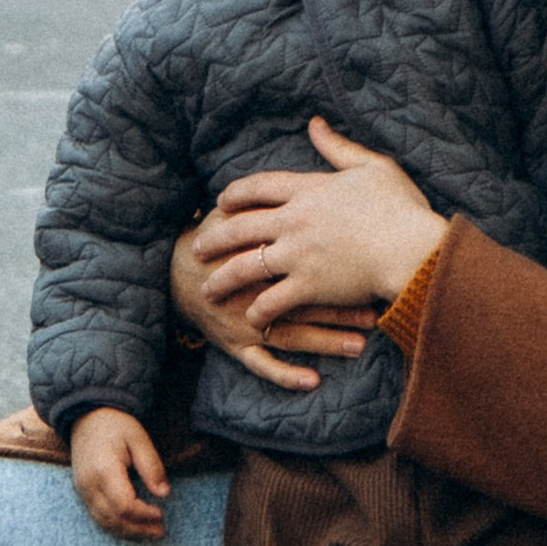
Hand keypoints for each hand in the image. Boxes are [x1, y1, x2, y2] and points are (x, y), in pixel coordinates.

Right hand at [68, 406, 169, 541]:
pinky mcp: (82, 493)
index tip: (161, 513)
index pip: (124, 505)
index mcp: (104, 470)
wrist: (87, 416)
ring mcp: (83, 491)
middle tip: (160, 531)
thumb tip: (164, 493)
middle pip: (113, 519)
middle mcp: (89, 485)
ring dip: (127, 531)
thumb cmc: (115, 425)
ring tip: (150, 533)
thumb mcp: (139, 438)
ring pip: (104, 522)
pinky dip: (115, 526)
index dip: (143, 514)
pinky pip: (97, 517)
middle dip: (138, 528)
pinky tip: (131, 526)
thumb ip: (151, 466)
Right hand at [168, 218, 376, 395]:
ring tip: (358, 345)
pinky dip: (285, 374)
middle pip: (299, 298)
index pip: (300, 257)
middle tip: (373, 313)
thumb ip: (265, 198)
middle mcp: (250, 288)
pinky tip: (312, 381)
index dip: (334, 265)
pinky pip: (261, 364)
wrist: (173, 272)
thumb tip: (308, 164)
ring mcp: (241, 320)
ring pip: (288, 333)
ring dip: (324, 341)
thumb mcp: (233, 212)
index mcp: (255, 251)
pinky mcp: (234, 344)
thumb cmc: (215, 238)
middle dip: (338, 308)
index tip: (368, 269)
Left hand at [188, 117, 443, 321]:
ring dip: (222, 279)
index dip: (235, 194)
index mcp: (308, 189)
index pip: (258, 186)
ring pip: (244, 266)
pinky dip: (259, 311)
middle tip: (197, 248)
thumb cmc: (401, 207)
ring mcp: (297, 254)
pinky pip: (271, 301)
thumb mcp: (372, 166)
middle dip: (214, 238)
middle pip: (240, 227)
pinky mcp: (307, 286)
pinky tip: (252, 318)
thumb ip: (338, 147)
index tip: (221, 202)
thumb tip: (314, 123)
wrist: (412, 249)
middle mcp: (294, 220)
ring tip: (207, 289)